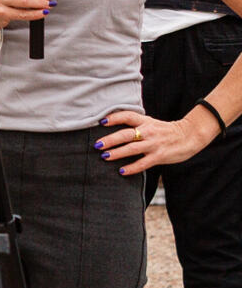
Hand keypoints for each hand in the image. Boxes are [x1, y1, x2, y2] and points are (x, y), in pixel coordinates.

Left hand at [96, 108, 216, 175]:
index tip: (102, 122)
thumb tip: (113, 128)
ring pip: (132, 148)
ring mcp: (154, 144)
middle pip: (126, 134)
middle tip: (97, 144)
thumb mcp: (151, 123)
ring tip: (104, 156)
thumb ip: (136, 124)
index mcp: (146, 121)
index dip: (114, 118)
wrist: (190, 136)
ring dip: (117, 153)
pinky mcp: (160, 156)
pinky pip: (143, 163)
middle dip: (110, 140)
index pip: (128, 116)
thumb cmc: (166, 131)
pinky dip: (132, 168)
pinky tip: (121, 171)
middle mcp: (148, 132)